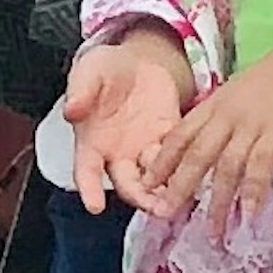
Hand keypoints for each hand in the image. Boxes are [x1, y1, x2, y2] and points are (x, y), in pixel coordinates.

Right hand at [60, 27, 191, 215]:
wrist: (136, 64)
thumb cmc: (104, 71)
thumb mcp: (89, 71)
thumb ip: (81, 90)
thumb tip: (71, 110)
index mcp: (92, 143)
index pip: (86, 172)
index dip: (89, 189)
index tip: (95, 206)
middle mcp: (118, 156)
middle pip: (128, 185)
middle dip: (141, 198)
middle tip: (156, 208)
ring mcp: (145, 153)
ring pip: (156, 181)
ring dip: (167, 192)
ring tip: (180, 200)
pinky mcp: (170, 144)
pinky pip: (179, 160)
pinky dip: (188, 170)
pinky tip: (200, 176)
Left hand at [136, 26, 272, 232]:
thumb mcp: (248, 89)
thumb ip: (231, 113)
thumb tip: (222, 140)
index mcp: (218, 101)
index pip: (181, 133)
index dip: (163, 159)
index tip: (147, 182)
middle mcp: (228, 113)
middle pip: (195, 153)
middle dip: (177, 186)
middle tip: (162, 213)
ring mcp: (251, 123)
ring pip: (224, 167)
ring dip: (218, 203)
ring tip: (214, 232)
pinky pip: (258, 167)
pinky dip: (252, 192)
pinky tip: (249, 215)